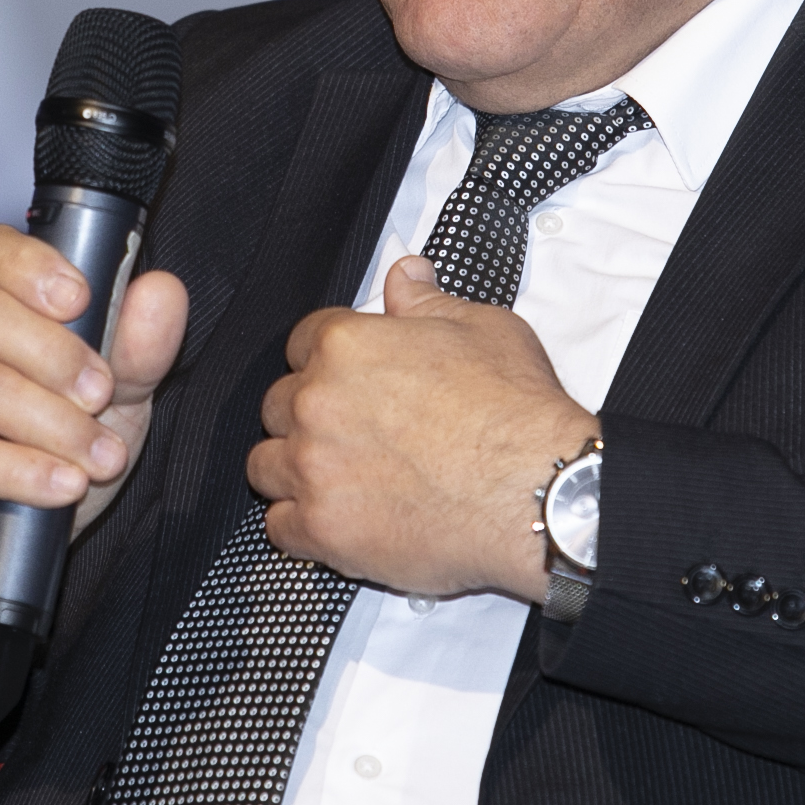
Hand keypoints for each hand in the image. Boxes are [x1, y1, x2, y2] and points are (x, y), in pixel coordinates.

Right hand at [0, 224, 187, 740]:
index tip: (79, 296)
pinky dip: (26, 471)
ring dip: (57, 423)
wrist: (6, 545)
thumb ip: (139, 345)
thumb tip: (161, 290)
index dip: (25, 262)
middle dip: (56, 353)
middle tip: (104, 392)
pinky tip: (66, 485)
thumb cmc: (55, 450)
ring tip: (103, 457)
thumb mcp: (115, 397)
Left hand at [248, 255, 596, 601]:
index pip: (301, 344)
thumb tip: (405, 275)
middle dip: (308, 418)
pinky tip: (336, 521)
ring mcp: (314, 468)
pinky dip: (302, 527)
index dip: (324, 363)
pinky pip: (280, 529)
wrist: (538, 490)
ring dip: (295, 471)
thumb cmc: (516, 412)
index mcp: (346, 346)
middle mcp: (317, 402)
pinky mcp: (323, 528)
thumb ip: (426, 302)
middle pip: (278, 406)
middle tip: (352, 435)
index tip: (345, 382)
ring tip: (339, 480)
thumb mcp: (481, 328)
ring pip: (266, 466)